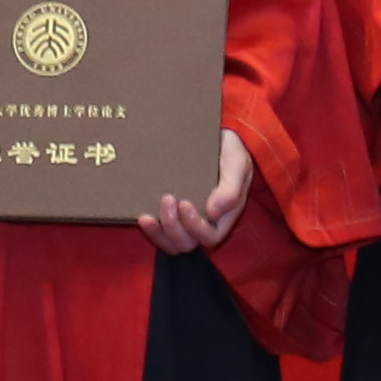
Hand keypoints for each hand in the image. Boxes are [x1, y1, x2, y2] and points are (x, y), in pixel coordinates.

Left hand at [143, 128, 257, 254]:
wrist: (217, 136)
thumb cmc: (230, 151)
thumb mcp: (237, 165)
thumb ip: (231, 190)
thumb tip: (213, 213)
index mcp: (224, 216)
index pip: (210, 237)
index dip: (196, 228)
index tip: (185, 203)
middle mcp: (205, 222)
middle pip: (187, 243)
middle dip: (174, 227)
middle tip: (167, 198)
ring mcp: (187, 220)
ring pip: (172, 244)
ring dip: (159, 234)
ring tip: (148, 216)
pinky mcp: (171, 213)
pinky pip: (161, 234)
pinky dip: (151, 231)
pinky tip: (143, 216)